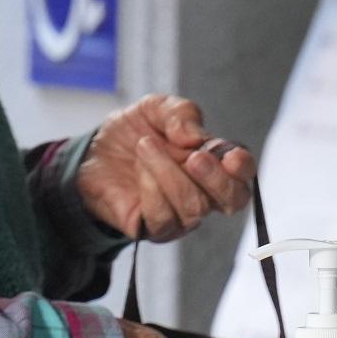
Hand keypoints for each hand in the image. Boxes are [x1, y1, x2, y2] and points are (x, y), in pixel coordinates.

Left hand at [76, 95, 254, 242]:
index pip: (243, 174)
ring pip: (194, 207)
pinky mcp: (154, 229)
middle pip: (233, 200)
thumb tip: (196, 137)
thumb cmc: (133, 131)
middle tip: (193, 156)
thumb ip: (180, 114)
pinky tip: (140, 171)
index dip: (244, 168)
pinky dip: (152, 189)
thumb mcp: (156, 108)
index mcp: (214, 162)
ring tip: (145, 146)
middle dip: (216, 179)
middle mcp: (204, 192)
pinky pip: (164, 218)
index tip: (231, 157)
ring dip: (169, 173)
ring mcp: (181, 215)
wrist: (92, 152)